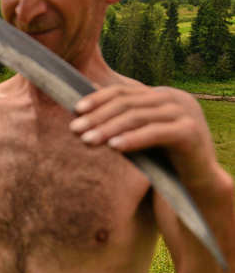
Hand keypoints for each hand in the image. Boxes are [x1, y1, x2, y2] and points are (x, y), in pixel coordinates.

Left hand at [70, 85, 217, 185]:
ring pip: (137, 117)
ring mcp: (185, 112)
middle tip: (74, 130)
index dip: (97, 100)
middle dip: (97, 117)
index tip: (75, 111)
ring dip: (108, 128)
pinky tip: (112, 147)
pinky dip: (132, 139)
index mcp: (161, 94)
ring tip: (86, 140)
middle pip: (127, 103)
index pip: (122, 92)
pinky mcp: (190, 132)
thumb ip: (120, 118)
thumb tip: (86, 97)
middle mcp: (174, 98)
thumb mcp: (138, 133)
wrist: (198, 181)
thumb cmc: (163, 157)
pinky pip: (154, 133)